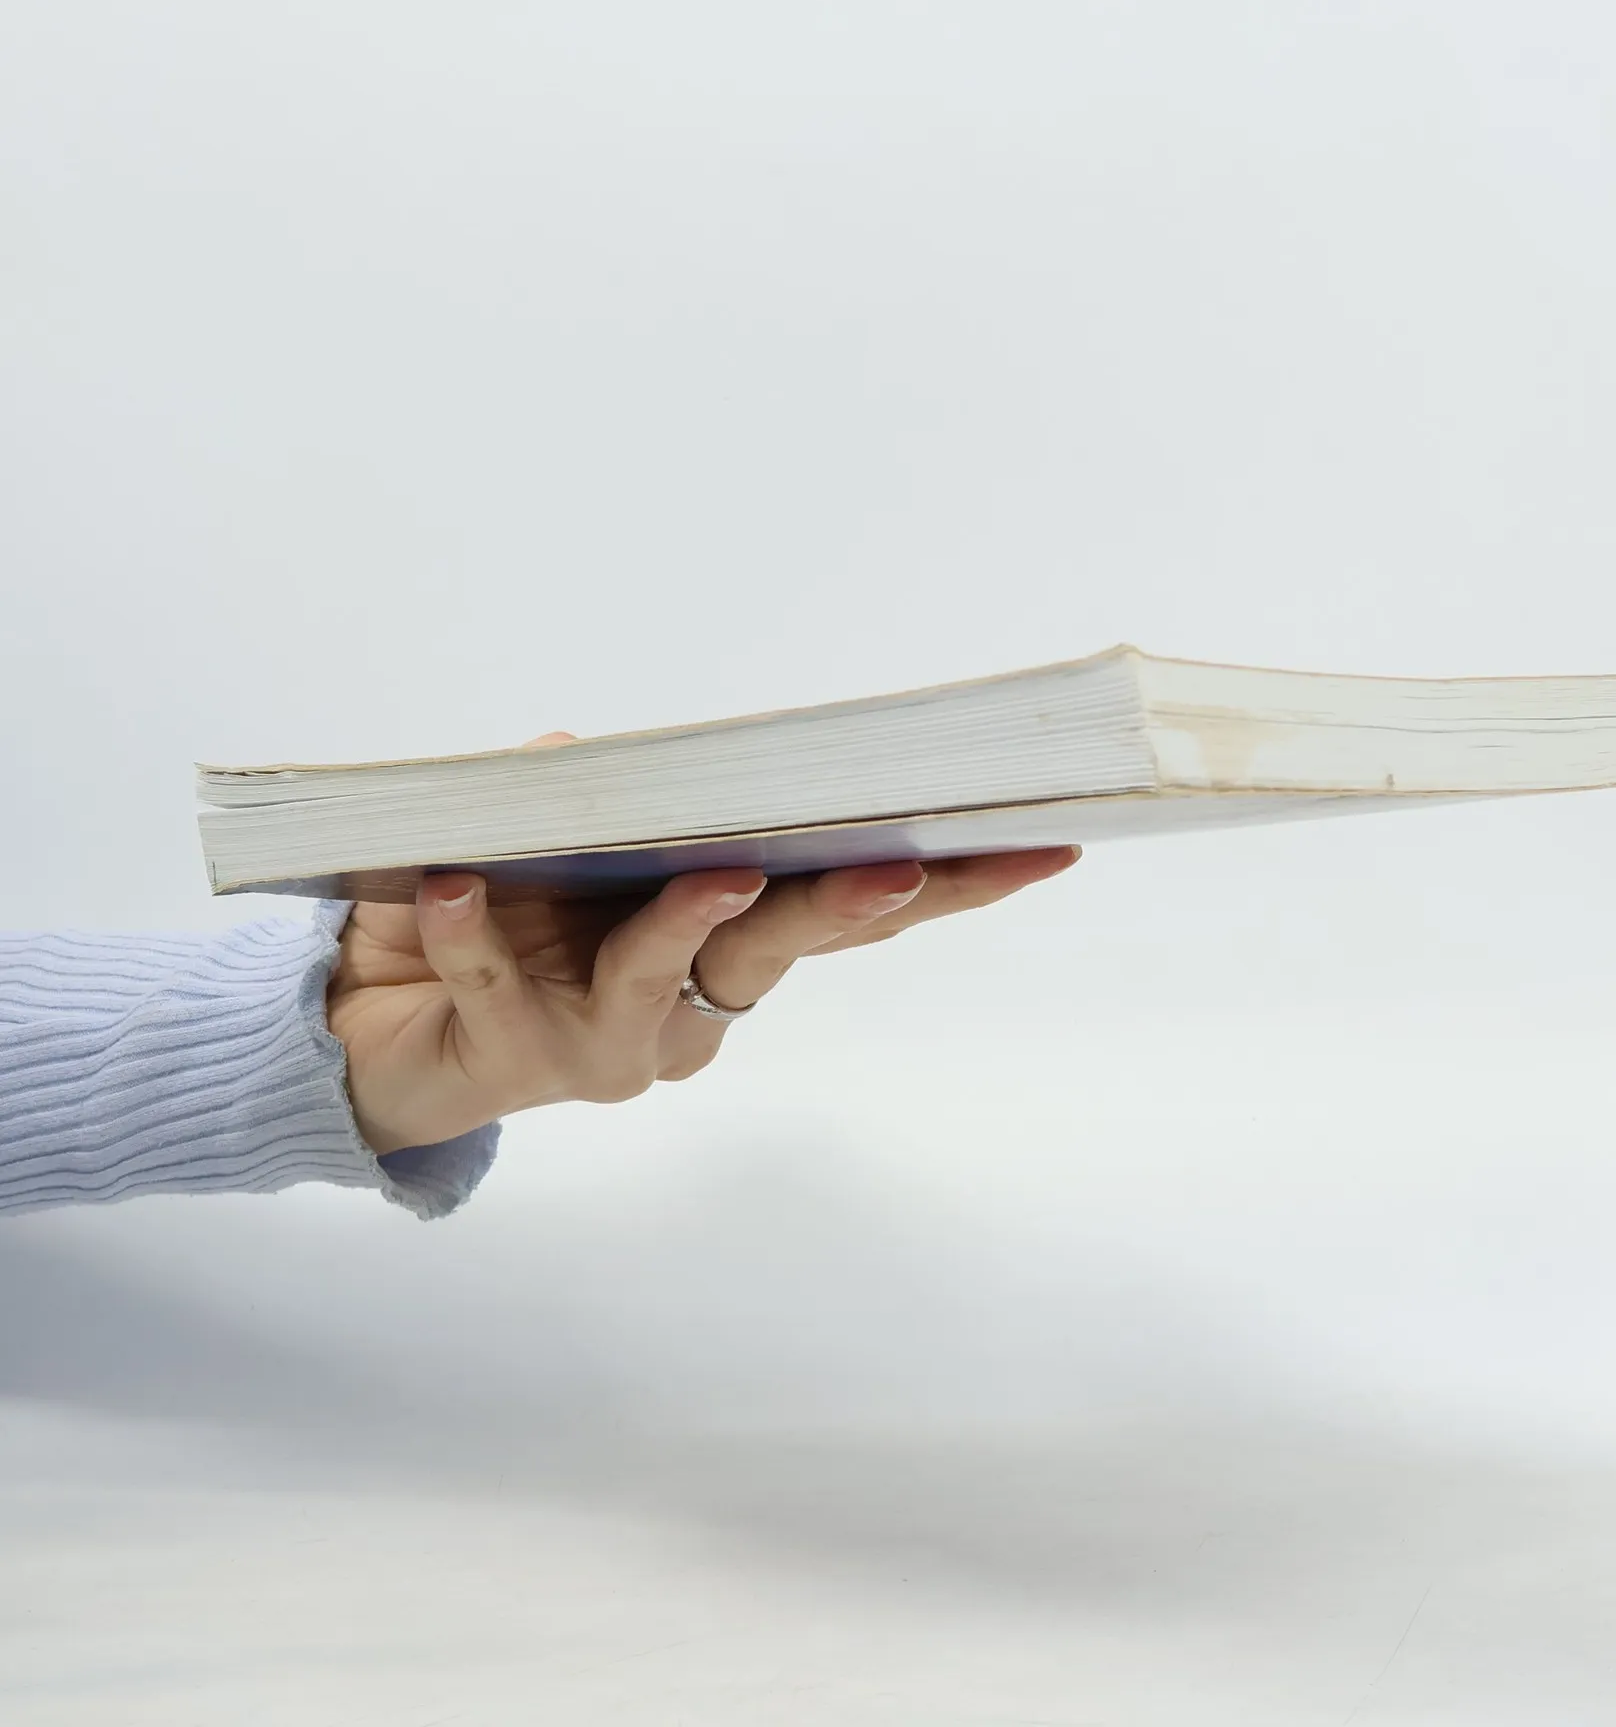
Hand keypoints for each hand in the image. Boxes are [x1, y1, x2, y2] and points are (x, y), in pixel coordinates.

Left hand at [326, 737, 1079, 1153]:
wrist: (380, 1032)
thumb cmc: (501, 926)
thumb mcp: (565, 846)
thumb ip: (599, 800)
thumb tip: (586, 750)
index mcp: (726, 944)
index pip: (849, 912)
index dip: (946, 884)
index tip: (1041, 845)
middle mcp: (691, 1005)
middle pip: (785, 947)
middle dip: (850, 906)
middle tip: (901, 869)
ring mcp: (611, 1042)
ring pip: (659, 976)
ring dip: (688, 920)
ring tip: (716, 875)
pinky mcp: (514, 1060)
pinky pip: (496, 980)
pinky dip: (476, 929)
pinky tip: (458, 887)